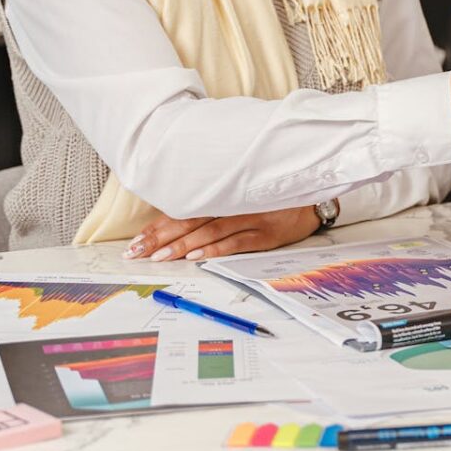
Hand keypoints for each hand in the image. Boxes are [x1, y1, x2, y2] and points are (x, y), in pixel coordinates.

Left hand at [123, 206, 322, 261]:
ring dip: (182, 245)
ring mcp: (250, 218)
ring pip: (209, 231)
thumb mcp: (243, 192)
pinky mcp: (266, 233)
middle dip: (160, 238)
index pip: (182, 210)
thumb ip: (216, 202)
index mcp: (223, 194)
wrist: (314, 195)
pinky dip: (215, 248)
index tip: (136, 241)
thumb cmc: (275, 193)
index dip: (158, 226)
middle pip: (189, 220)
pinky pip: (236, 241)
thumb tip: (180, 217)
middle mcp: (233, 205)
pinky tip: (196, 256)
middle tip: (137, 253)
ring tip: (160, 257)